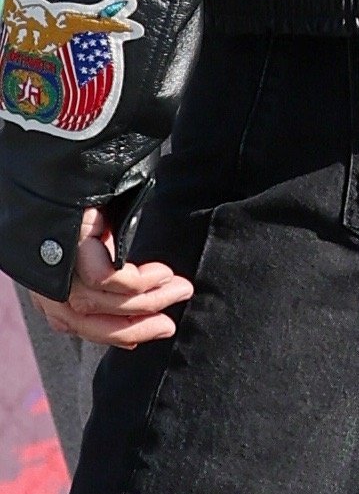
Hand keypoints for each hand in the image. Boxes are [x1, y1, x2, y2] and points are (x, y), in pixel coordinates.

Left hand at [33, 204, 190, 349]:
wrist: (72, 160)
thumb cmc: (87, 198)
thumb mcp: (98, 247)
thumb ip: (108, 278)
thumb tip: (137, 312)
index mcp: (49, 285)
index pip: (80, 325)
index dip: (120, 334)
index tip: (156, 328)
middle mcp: (44, 281)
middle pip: (88, 323)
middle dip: (138, 326)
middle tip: (172, 322)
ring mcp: (52, 266)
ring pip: (102, 302)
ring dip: (150, 300)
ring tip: (179, 287)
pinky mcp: (67, 248)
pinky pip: (107, 278)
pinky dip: (140, 281)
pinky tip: (162, 272)